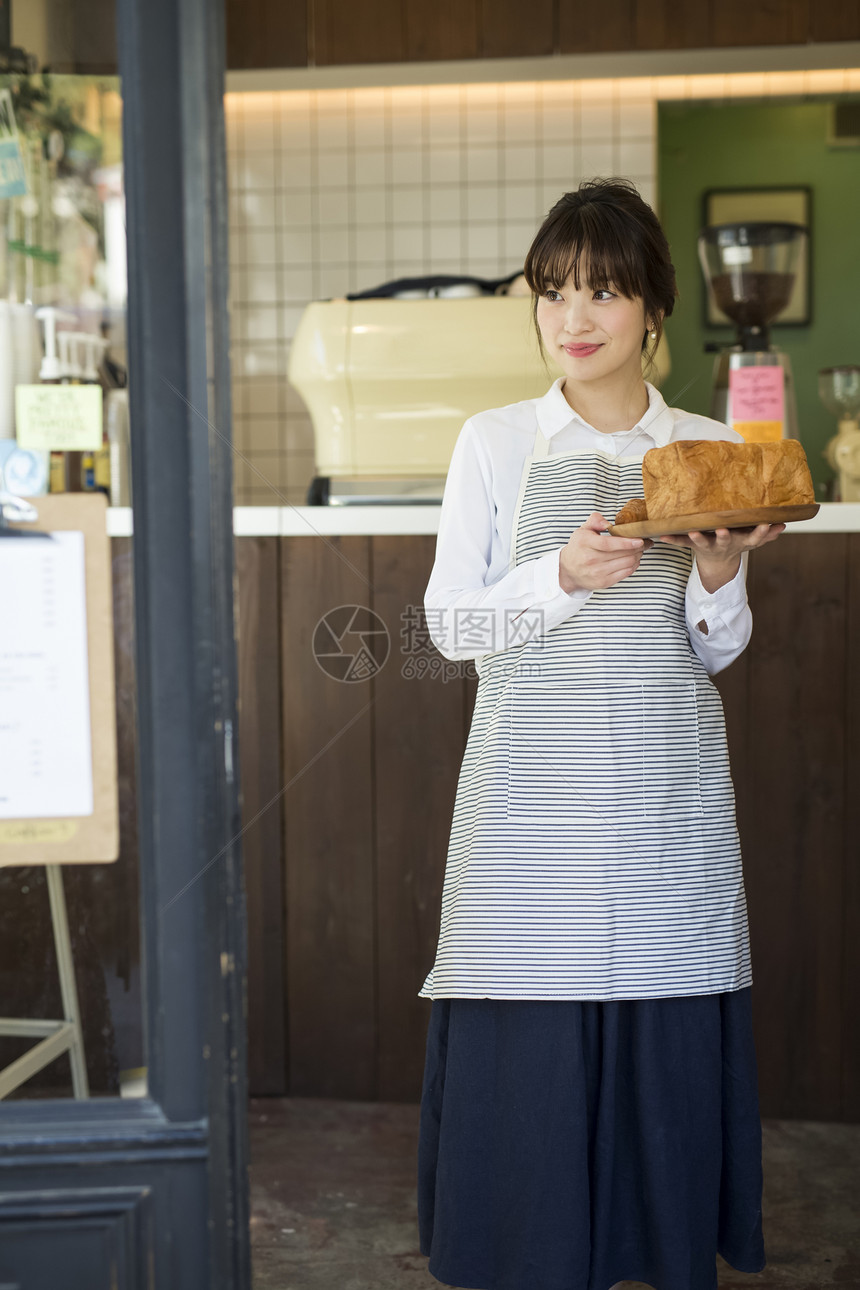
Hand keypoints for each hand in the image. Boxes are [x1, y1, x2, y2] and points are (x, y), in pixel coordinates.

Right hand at [558, 512, 649, 593]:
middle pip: (622, 554)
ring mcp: (597, 573)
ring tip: (639, 549)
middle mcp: (590, 559)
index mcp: (585, 543)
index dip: (626, 543)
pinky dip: (634, 565)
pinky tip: (634, 559)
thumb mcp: (583, 530)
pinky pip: (626, 573)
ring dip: (638, 555)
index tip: (639, 540)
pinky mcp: (604, 582)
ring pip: (627, 563)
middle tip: (644, 541)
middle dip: (638, 547)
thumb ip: (595, 521)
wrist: (568, 570)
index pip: (608, 544)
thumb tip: (607, 523)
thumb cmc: (579, 547)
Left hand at [656, 523, 785, 592]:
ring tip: (692, 533)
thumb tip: (783, 524)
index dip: (760, 533)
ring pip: (703, 543)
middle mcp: (725, 544)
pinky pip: (681, 543)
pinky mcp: (693, 545)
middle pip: (726, 541)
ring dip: (698, 538)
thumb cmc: (736, 543)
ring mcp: (708, 546)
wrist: (717, 563)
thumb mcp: (751, 541)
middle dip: (725, 536)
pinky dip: (672, 540)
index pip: (754, 538)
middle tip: (724, 530)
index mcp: (740, 541)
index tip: (765, 524)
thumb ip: (766, 534)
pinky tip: (661, 536)